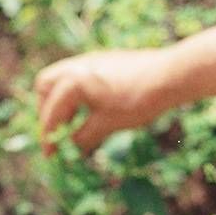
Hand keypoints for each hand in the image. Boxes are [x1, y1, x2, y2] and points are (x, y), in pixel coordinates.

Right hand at [34, 48, 177, 155]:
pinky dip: (76, 93)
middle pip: (45, 87)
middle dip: (47, 111)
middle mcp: (75, 66)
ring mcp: (89, 60)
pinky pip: (79, 75)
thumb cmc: (137, 101)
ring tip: (75, 122)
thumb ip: (83, 136)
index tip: (51, 155)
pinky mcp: (103, 59)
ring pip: (62, 79)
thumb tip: (71, 146)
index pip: (51, 113)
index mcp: (72, 83)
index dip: (48, 137)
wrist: (170, 75)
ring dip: (62, 101)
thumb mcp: (107, 124)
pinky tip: (92, 108)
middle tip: (57, 132)